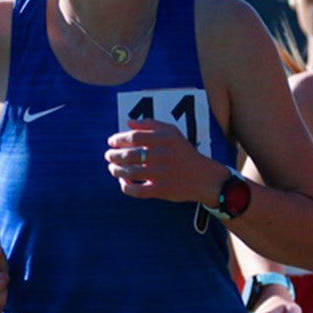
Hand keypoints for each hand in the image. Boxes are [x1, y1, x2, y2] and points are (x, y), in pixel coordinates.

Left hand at [106, 120, 220, 202]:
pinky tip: (123, 181)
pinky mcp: (161, 190)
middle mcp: (163, 155)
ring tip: (112, 168)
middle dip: (113, 155)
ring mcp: (162, 174)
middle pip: (129, 155)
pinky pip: (136, 190)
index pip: (134, 136)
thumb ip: (150, 124)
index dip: (118, 139)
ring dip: (116, 170)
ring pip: (129, 172)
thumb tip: (128, 121)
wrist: (204, 178)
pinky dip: (125, 186)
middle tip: (108, 156)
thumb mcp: (172, 133)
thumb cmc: (183, 153)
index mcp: (165, 138)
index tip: (111, 142)